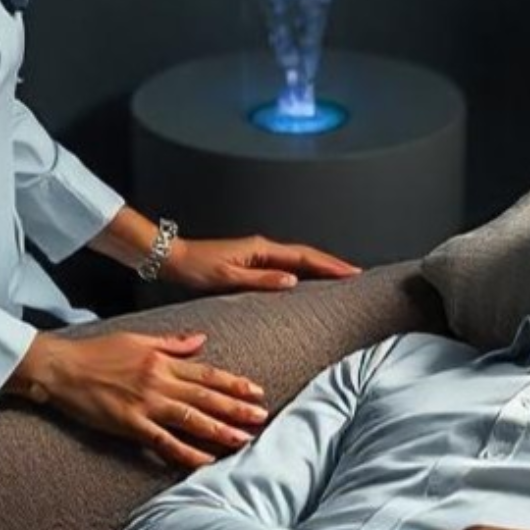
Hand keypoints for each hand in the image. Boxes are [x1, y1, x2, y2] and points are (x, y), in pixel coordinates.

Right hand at [15, 330, 270, 470]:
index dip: (234, 383)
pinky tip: (204, 461)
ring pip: (190, 419)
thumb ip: (172, 343)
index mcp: (162, 360)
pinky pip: (162, 442)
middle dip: (236, 408)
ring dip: (218, 431)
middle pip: (205, 397)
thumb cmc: (98, 351)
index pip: (207, 373)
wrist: (62, 368)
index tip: (257, 392)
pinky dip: (184, 453)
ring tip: (242, 440)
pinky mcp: (129, 424)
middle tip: (262, 418)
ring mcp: (145, 404)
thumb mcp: (138, 339)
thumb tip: (201, 339)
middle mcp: (159, 382)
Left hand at [162, 234, 359, 293]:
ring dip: (319, 267)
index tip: (351, 272)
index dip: (330, 265)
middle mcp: (262, 248)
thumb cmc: (196, 268)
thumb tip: (293, 280)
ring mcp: (258, 254)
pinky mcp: (251, 262)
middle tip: (356, 274)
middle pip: (306, 255)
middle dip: (332, 263)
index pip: (304, 257)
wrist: (173, 259)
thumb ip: (260, 280)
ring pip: (297, 259)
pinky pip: (285, 265)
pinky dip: (303, 270)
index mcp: (261, 249)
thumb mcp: (227, 277)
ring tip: (340, 277)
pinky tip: (308, 281)